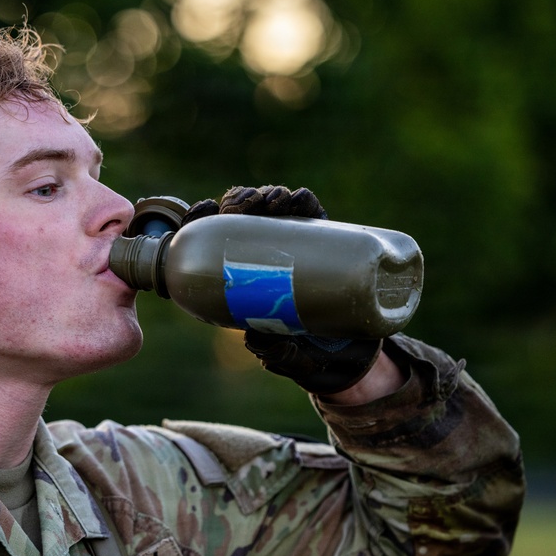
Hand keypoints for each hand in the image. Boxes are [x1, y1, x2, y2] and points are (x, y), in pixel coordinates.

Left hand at [185, 185, 381, 394]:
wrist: (354, 357)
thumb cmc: (310, 356)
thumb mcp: (291, 359)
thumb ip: (278, 355)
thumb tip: (256, 339)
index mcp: (242, 279)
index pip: (213, 240)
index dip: (201, 220)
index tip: (200, 213)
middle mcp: (265, 257)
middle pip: (241, 218)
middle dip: (237, 203)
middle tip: (240, 208)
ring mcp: (295, 246)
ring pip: (272, 210)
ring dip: (266, 196)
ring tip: (270, 202)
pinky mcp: (325, 241)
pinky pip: (310, 214)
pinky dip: (302, 201)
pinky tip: (296, 200)